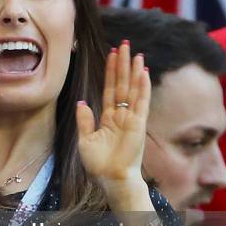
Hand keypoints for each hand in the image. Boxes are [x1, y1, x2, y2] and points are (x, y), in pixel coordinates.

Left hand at [76, 40, 149, 192]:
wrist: (111, 180)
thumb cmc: (99, 166)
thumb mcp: (85, 141)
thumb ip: (85, 121)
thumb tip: (81, 102)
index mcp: (108, 118)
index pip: (109, 89)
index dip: (110, 72)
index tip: (111, 54)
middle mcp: (121, 115)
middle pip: (122, 84)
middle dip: (123, 64)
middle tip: (125, 44)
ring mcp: (131, 119)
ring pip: (133, 89)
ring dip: (134, 71)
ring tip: (136, 53)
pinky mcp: (139, 124)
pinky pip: (141, 102)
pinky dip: (142, 87)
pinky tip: (143, 72)